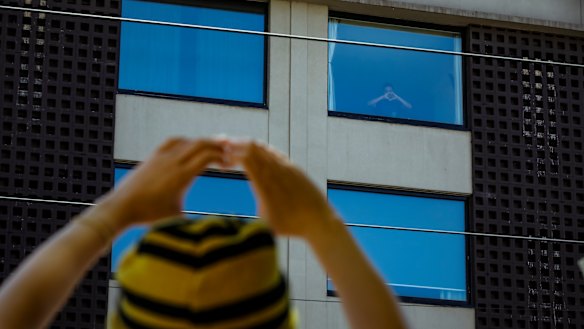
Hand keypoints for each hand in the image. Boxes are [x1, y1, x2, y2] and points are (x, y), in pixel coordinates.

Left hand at [94, 138, 225, 231]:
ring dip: (202, 143)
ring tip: (212, 147)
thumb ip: (197, 221)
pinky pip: (172, 142)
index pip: (207, 156)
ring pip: (187, 141)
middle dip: (216, 145)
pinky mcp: (152, 157)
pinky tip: (189, 146)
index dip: (222, 157)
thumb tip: (218, 230)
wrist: (122, 207)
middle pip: (200, 143)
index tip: (229, 164)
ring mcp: (161, 157)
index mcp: (182, 176)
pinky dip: (185, 141)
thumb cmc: (150, 216)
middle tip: (227, 150)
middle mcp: (173, 162)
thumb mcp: (178, 219)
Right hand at [227, 140, 337, 239]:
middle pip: (253, 149)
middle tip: (224, 147)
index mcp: (265, 185)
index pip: (246, 159)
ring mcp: (286, 168)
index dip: (232, 156)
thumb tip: (234, 210)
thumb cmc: (289, 227)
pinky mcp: (295, 168)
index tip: (223, 160)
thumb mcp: (263, 222)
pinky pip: (275, 154)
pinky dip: (263, 150)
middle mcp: (276, 172)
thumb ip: (250, 207)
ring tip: (236, 146)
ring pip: (264, 149)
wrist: (319, 221)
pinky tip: (256, 151)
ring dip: (249, 146)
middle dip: (237, 146)